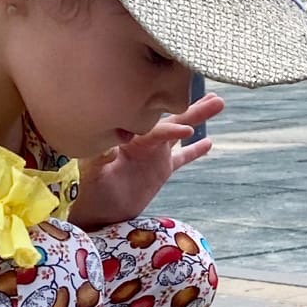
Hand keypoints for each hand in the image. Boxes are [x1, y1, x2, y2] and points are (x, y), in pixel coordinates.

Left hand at [75, 93, 225, 227]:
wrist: (94, 211)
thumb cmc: (88, 191)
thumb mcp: (90, 175)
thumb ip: (98, 161)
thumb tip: (110, 149)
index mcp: (128, 139)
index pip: (153, 131)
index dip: (169, 130)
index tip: (186, 131)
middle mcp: (142, 141)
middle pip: (171, 121)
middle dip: (192, 109)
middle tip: (214, 95)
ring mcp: (153, 153)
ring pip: (180, 132)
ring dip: (197, 117)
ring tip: (217, 101)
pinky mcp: (160, 169)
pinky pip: (181, 157)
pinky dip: (194, 150)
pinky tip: (209, 142)